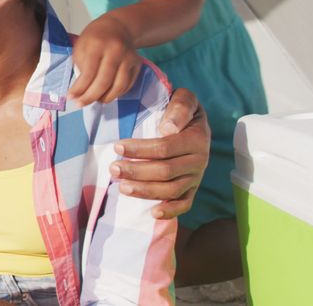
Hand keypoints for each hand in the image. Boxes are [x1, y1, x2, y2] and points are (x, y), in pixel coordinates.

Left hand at [69, 15, 142, 104]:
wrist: (117, 27)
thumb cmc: (94, 39)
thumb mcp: (81, 47)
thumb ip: (81, 67)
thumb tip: (79, 91)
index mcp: (97, 44)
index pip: (89, 72)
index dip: (80, 88)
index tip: (71, 97)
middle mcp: (116, 50)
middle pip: (104, 81)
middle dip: (90, 96)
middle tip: (80, 104)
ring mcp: (129, 57)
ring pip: (119, 86)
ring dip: (105, 97)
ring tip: (94, 100)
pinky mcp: (137, 63)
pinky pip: (127, 85)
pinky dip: (116, 93)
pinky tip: (106, 95)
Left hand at [112, 88, 209, 218]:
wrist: (196, 123)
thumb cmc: (182, 110)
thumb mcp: (185, 98)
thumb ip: (180, 106)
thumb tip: (168, 128)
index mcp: (196, 138)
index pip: (165, 148)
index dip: (140, 149)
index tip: (118, 147)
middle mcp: (199, 160)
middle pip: (165, 171)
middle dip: (137, 171)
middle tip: (113, 169)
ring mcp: (196, 177)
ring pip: (171, 189)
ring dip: (145, 191)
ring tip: (122, 187)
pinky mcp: (192, 188)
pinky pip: (185, 203)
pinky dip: (171, 211)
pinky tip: (153, 213)